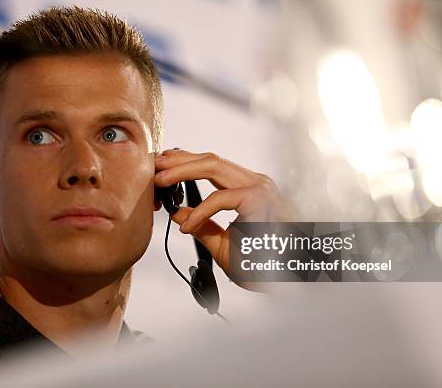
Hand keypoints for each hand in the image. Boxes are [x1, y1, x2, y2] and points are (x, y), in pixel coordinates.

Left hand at [154, 149, 294, 289]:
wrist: (286, 281)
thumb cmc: (262, 265)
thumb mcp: (223, 244)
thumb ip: (203, 226)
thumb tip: (179, 212)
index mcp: (249, 190)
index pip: (214, 167)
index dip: (185, 164)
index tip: (163, 169)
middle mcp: (256, 183)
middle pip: (211, 160)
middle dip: (179, 160)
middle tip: (156, 165)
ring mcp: (260, 189)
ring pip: (214, 166)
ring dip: (182, 170)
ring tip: (161, 181)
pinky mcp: (259, 201)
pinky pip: (220, 199)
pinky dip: (198, 212)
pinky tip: (186, 225)